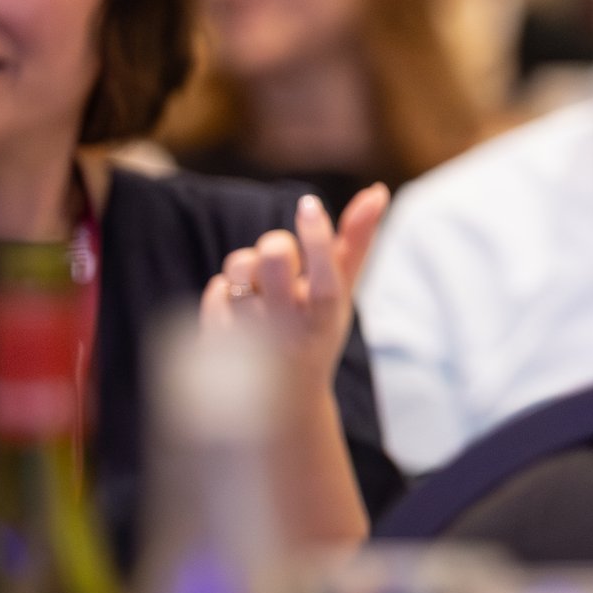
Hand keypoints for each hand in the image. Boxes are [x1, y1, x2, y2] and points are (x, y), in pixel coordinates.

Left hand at [201, 184, 389, 395]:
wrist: (281, 402)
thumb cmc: (317, 330)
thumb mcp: (342, 293)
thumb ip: (357, 242)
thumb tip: (377, 190)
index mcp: (326, 316)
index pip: (326, 274)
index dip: (317, 237)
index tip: (308, 204)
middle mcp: (291, 330)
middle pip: (272, 258)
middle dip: (273, 244)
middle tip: (280, 258)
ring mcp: (251, 340)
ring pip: (237, 269)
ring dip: (245, 267)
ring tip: (259, 286)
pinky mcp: (218, 345)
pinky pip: (215, 291)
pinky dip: (225, 291)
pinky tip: (241, 310)